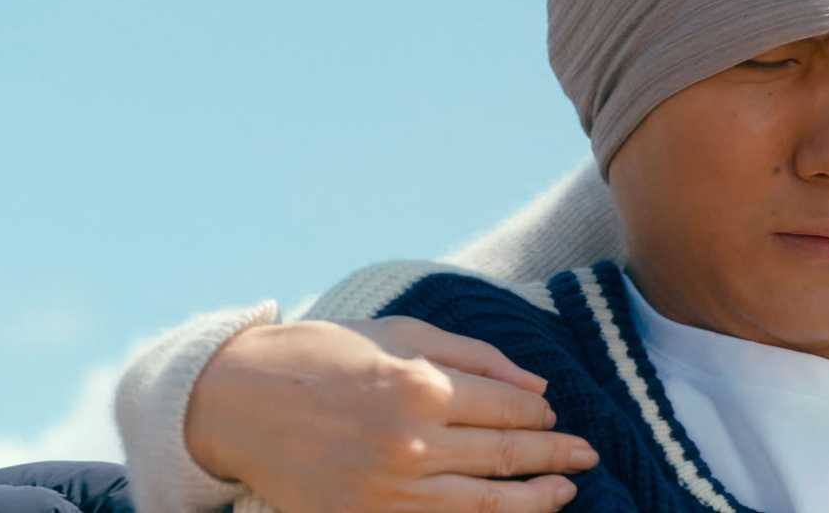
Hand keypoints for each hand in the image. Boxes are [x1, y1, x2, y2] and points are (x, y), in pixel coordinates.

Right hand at [186, 316, 596, 511]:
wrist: (241, 401)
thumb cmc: (328, 355)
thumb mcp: (404, 333)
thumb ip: (477, 357)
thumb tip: (539, 386)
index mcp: (422, 387)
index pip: (507, 408)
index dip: (541, 415)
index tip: (555, 415)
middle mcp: (411, 443)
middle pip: (504, 456)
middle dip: (553, 457)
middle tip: (587, 456)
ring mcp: (388, 491)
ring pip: (482, 504)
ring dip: (532, 501)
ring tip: (565, 493)